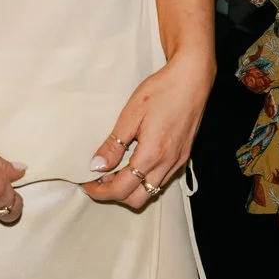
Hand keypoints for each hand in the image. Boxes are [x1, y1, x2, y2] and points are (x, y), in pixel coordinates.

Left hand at [84, 49, 213, 211]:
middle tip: (99, 180)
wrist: (192, 78)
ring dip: (131, 188)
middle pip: (137, 199)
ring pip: (151, 192)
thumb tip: (96, 166)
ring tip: (115, 171)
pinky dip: (145, 180)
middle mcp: (167, 164)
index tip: (86, 183)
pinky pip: (162, 180)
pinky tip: (136, 163)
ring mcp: (178, 161)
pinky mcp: (183, 155)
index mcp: (152, 155)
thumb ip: (114, 145)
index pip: (121, 189)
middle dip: (115, 195)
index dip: (100, 191)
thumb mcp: (131, 115)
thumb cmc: (161, 91)